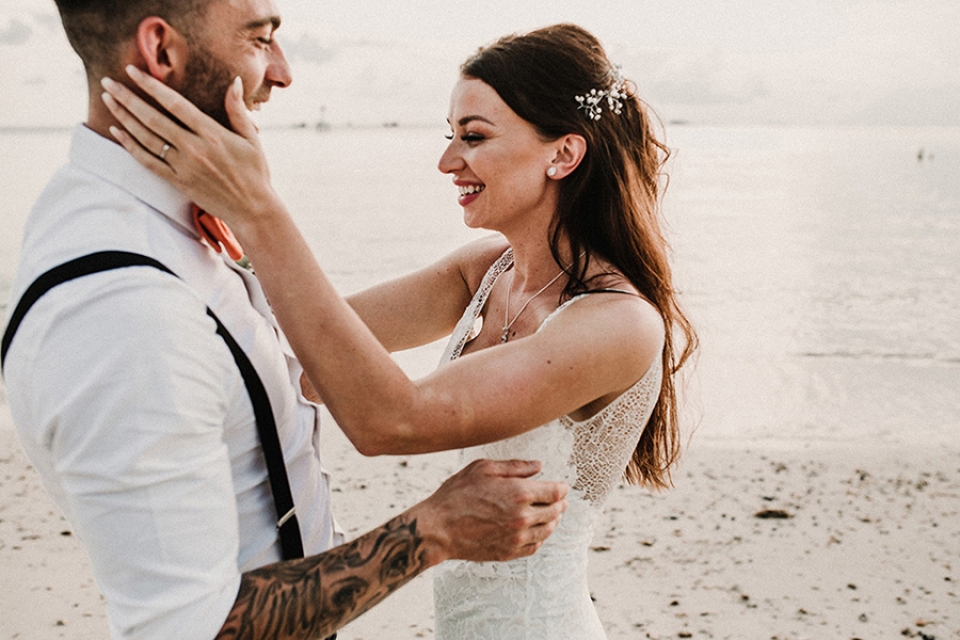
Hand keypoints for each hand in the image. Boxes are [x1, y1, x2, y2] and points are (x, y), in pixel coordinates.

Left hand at [99, 65, 282, 233]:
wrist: (252, 210)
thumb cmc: (255, 172)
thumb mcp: (252, 139)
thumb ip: (238, 109)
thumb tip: (232, 80)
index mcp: (213, 134)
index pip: (176, 104)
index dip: (152, 86)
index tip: (133, 70)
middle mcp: (195, 149)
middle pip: (153, 119)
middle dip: (128, 98)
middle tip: (108, 82)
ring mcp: (184, 167)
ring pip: (147, 138)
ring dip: (124, 118)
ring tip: (107, 100)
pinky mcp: (179, 182)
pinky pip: (149, 162)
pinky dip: (130, 146)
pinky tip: (117, 131)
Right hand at [413, 459, 568, 563]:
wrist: (438, 528)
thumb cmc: (457, 494)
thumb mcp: (483, 469)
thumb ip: (515, 466)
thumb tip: (539, 466)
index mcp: (519, 493)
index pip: (556, 492)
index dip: (562, 488)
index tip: (562, 486)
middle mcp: (522, 517)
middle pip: (555, 511)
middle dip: (560, 504)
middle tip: (560, 500)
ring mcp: (517, 538)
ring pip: (547, 530)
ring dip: (552, 521)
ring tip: (551, 514)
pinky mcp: (509, 553)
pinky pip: (534, 546)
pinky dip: (540, 538)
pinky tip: (535, 531)